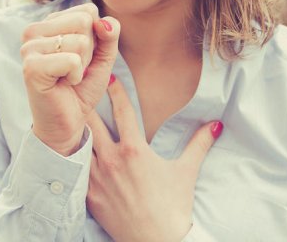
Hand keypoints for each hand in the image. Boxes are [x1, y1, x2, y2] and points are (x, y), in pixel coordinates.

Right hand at [20, 3, 119, 155]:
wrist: (68, 122)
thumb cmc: (81, 88)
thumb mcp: (102, 57)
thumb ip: (109, 35)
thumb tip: (104, 22)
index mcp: (49, 22)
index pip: (87, 11)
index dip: (94, 37)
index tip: (80, 56)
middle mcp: (34, 30)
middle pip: (84, 22)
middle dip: (89, 50)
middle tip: (74, 68)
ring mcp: (29, 47)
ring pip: (80, 41)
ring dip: (82, 65)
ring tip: (67, 76)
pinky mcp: (31, 67)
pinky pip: (72, 60)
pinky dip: (75, 76)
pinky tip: (62, 84)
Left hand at [86, 77, 222, 241]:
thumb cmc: (172, 208)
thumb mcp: (186, 172)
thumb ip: (199, 144)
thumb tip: (217, 124)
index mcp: (134, 150)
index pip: (122, 111)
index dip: (115, 91)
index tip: (109, 77)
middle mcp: (111, 159)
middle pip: (92, 121)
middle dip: (86, 104)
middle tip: (80, 90)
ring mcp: (96, 178)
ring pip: (79, 144)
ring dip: (77, 130)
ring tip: (70, 117)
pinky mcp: (89, 195)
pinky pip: (75, 170)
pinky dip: (73, 157)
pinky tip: (69, 150)